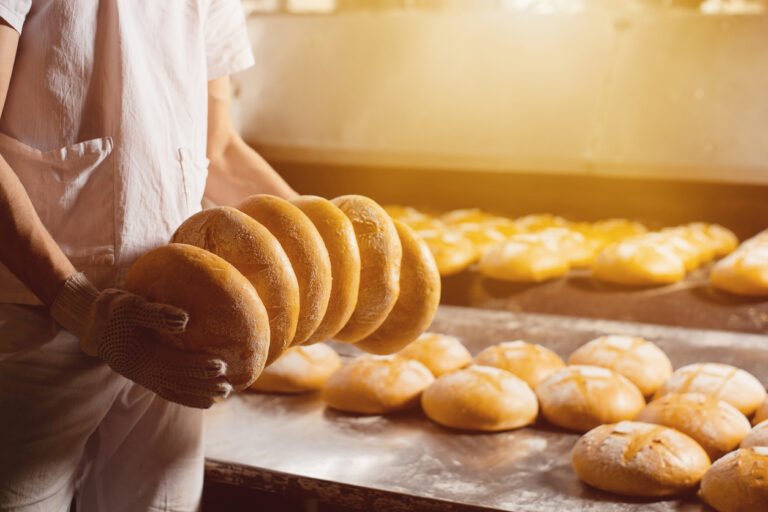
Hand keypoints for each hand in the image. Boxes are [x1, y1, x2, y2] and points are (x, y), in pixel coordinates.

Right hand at [50, 272, 231, 407]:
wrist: (90, 324)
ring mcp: (142, 377)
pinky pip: (168, 391)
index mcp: (140, 355)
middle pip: (178, 382)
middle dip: (204, 385)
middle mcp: (142, 371)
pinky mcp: (144, 377)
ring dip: (199, 394)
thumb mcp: (131, 305)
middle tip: (228, 387)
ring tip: (223, 394)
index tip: (221, 365)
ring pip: (174, 390)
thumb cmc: (114, 309)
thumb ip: (158, 315)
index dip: (198, 366)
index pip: (175, 364)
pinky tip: (206, 400)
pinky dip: (186, 396)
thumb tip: (186, 320)